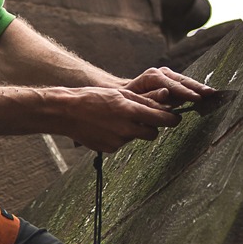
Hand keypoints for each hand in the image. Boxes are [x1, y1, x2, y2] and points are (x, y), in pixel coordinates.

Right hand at [58, 86, 182, 152]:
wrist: (66, 113)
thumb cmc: (93, 98)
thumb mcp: (120, 94)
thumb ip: (143, 102)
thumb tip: (165, 106)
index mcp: (130, 112)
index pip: (162, 119)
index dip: (172, 119)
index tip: (176, 118)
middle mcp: (126, 129)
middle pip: (153, 133)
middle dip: (153, 126)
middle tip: (146, 118)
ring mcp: (118, 141)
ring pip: (136, 137)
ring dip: (134, 130)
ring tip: (117, 119)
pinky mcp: (110, 149)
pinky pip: (122, 142)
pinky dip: (120, 135)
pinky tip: (107, 127)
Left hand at [122, 67, 219, 108]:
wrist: (126, 92)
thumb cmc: (129, 98)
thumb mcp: (136, 99)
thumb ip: (151, 97)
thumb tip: (166, 93)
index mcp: (153, 76)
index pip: (173, 85)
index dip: (186, 92)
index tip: (197, 98)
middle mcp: (162, 72)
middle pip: (183, 80)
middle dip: (197, 87)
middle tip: (211, 93)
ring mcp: (168, 75)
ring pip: (186, 81)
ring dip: (199, 87)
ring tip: (212, 93)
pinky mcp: (172, 79)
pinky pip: (186, 84)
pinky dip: (196, 88)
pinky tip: (206, 93)